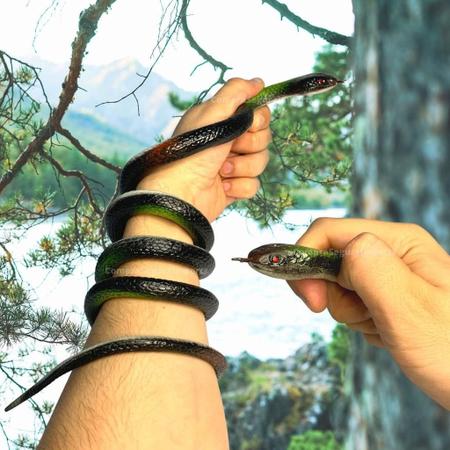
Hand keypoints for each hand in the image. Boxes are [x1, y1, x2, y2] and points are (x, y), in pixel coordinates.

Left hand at [136, 77, 271, 221]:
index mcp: (221, 121)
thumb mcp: (212, 113)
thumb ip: (235, 91)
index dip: (257, 120)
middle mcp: (227, 141)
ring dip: (243, 167)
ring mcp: (231, 165)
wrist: (181, 194)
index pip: (257, 114)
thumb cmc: (192, 152)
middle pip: (263, 138)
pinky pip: (254, 185)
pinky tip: (223, 186)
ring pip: (261, 162)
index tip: (246, 124)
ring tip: (221, 171)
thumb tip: (258, 81)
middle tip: (228, 149)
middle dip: (249, 145)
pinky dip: (239, 186)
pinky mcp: (234, 187)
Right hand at [288, 218, 449, 408]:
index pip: (328, 232)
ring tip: (382, 328)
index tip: (312, 303)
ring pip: (338, 283)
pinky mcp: (388, 295)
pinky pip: (353, 302)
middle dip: (332, 292)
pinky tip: (386, 333)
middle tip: (362, 318)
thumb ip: (368, 268)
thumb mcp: (410, 308)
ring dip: (349, 311)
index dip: (308, 261)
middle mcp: (393, 251)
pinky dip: (360, 322)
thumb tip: (335, 248)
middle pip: (330, 258)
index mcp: (398, 242)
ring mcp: (391, 274)